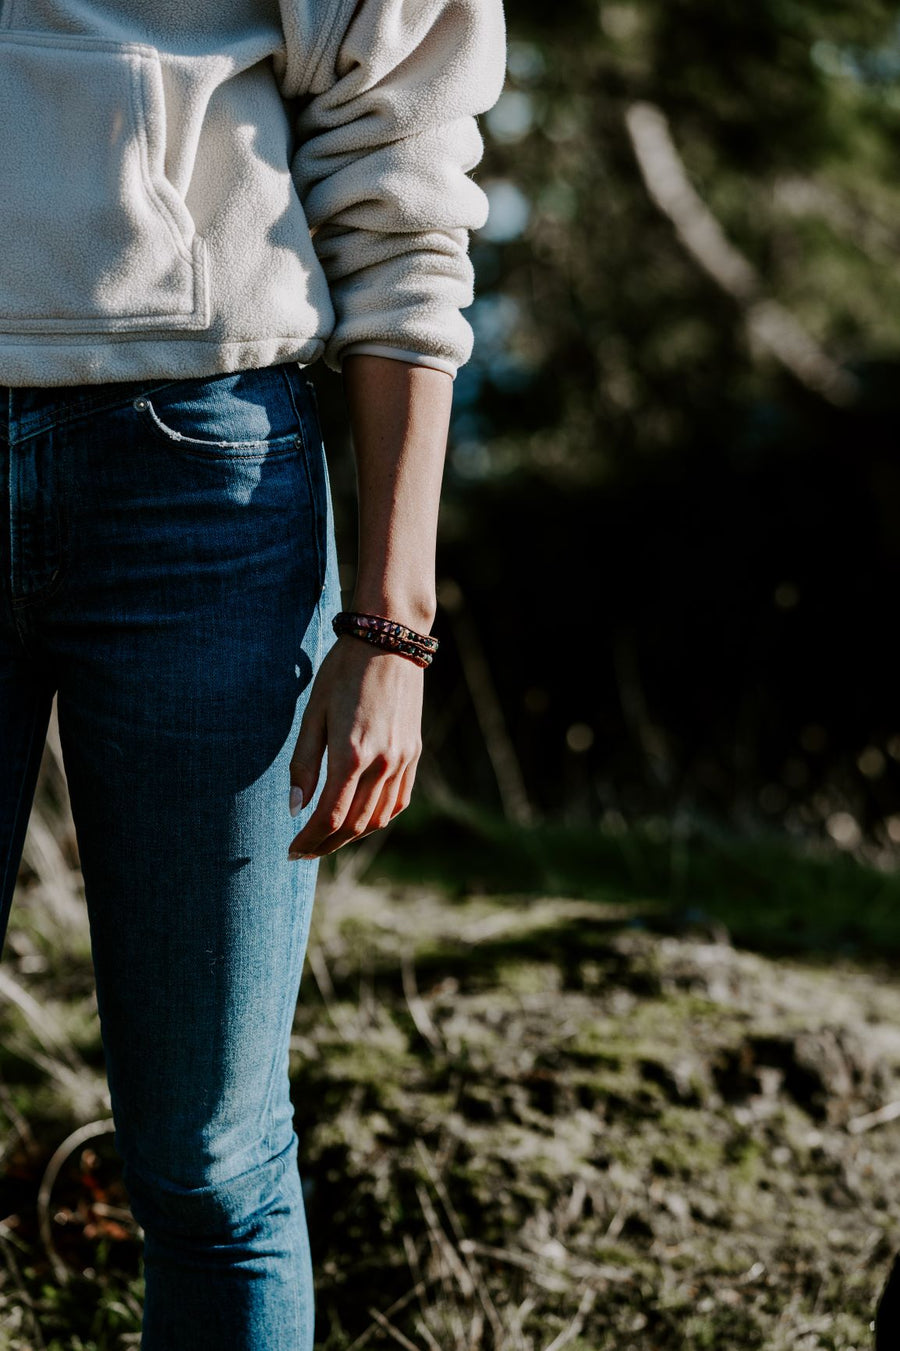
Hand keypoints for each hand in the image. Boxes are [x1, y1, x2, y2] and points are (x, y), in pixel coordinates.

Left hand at [287, 636, 423, 858]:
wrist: (389, 641)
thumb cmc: (343, 672)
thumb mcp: (313, 713)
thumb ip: (303, 764)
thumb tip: (295, 809)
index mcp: (352, 753)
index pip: (330, 816)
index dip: (309, 839)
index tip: (291, 850)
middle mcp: (382, 762)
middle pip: (354, 824)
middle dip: (326, 844)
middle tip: (304, 852)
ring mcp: (402, 759)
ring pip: (379, 818)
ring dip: (352, 837)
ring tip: (328, 841)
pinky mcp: (414, 753)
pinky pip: (398, 801)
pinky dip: (379, 819)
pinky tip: (361, 821)